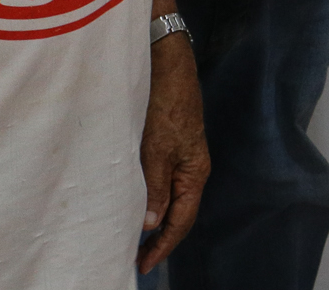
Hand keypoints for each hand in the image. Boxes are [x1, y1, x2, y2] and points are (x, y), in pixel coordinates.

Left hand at [137, 34, 208, 272]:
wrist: (166, 63)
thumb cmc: (165, 103)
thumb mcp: (156, 149)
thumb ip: (155, 186)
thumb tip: (151, 224)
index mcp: (195, 171)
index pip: (181, 220)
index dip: (163, 246)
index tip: (143, 266)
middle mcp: (192, 167)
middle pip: (178, 213)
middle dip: (159, 238)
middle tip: (136, 259)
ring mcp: (181, 155)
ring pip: (169, 197)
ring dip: (153, 219)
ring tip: (133, 238)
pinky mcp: (169, 143)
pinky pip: (162, 181)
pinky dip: (150, 198)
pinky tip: (135, 202)